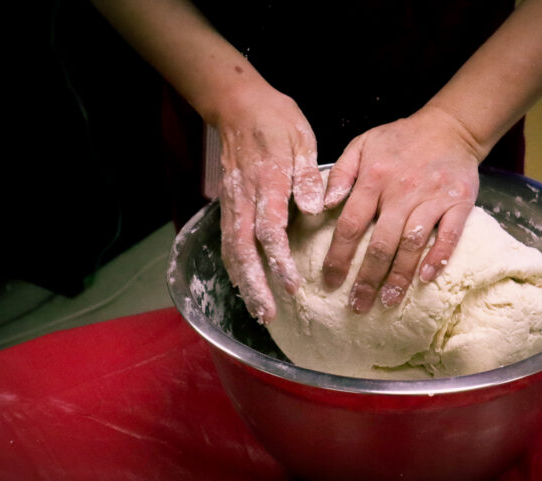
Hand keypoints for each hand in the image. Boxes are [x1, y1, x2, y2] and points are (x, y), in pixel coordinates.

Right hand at [217, 88, 323, 323]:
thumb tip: (314, 207)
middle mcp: (244, 199)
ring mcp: (231, 203)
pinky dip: (234, 267)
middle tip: (268, 314)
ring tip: (258, 310)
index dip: (279, 261)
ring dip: (244, 282)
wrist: (238, 105)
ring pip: (232, 250)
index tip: (292, 284)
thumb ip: (306, 176)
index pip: (270, 230)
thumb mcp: (300, 139)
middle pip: (244, 250)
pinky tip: (245, 285)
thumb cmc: (275, 120)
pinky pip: (228, 242)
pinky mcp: (227, 205)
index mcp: (266, 183)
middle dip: (256, 285)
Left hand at [322, 106, 481, 312]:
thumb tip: (324, 205)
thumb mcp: (362, 144)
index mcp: (374, 178)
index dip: (339, 256)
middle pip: (381, 242)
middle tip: (357, 305)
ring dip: (400, 276)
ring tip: (389, 302)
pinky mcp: (459, 203)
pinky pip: (449, 235)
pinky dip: (438, 257)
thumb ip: (340, 173)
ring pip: (412, 243)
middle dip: (368, 278)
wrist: (449, 127)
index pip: (351, 224)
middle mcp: (402, 191)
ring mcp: (432, 198)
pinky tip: (427, 278)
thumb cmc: (400, 140)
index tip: (330, 282)